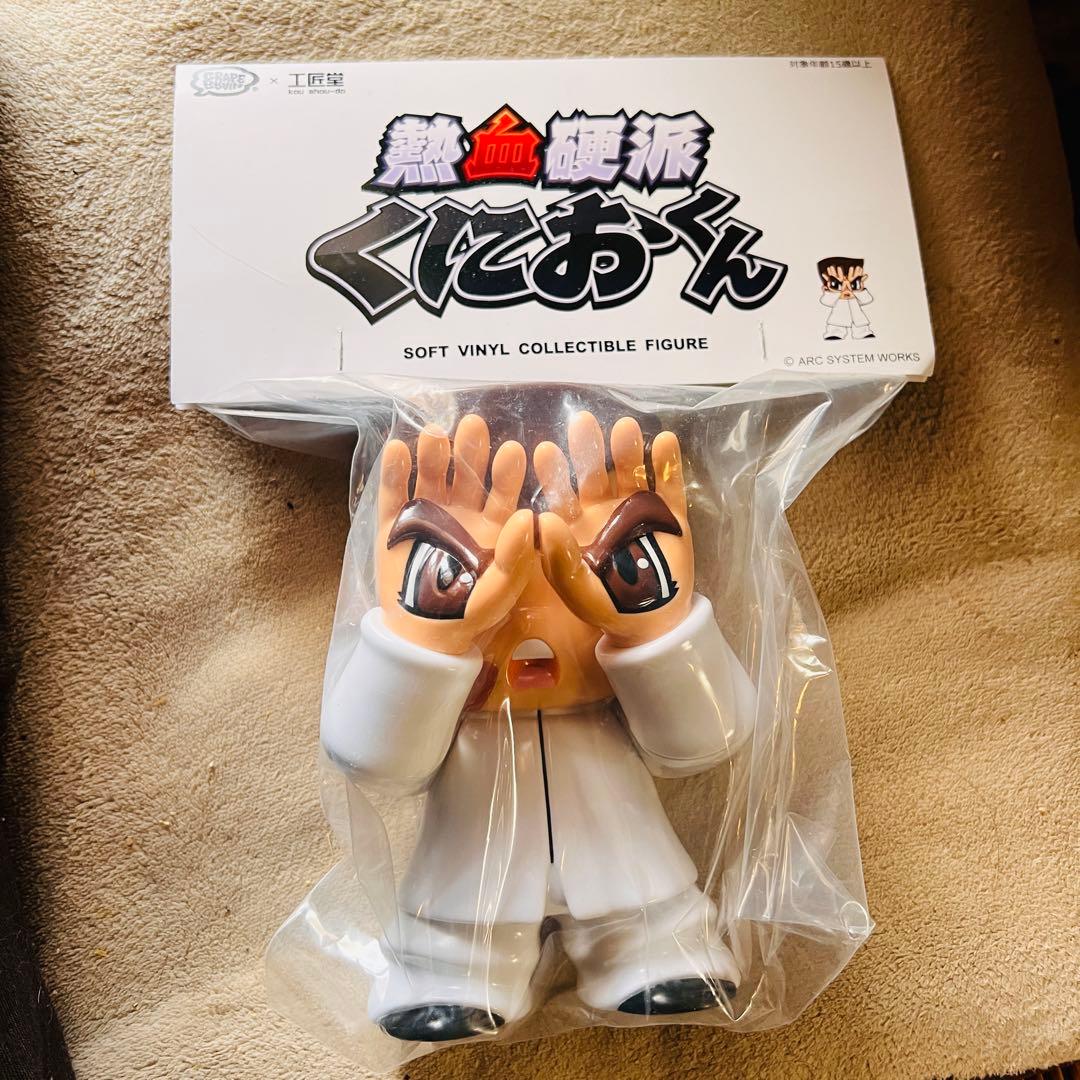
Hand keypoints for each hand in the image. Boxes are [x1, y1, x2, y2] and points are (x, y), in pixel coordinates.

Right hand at [376, 415, 534, 654]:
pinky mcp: (393, 522)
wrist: (421, 638)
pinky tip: (396, 449)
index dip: (506, 471)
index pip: (502, 491)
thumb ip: (515, 557)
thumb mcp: (499, 591)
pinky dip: (393, 470)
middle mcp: (460, 512)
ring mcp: (426, 514)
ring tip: (435, 433)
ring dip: (433, 453)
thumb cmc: (469, 616)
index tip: (510, 450)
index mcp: (491, 524)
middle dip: (470, 449)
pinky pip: (392, 491)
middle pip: (466, 473)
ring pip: (430, 475)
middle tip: (474, 425)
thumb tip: (527, 515)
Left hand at [535, 412, 693, 648]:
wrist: (654, 623)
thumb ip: (559, 560)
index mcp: (575, 524)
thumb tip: (545, 519)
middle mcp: (604, 509)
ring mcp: (638, 508)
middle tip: (582, 422)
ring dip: (627, 448)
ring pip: (631, 470)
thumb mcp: (578, 590)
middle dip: (589, 448)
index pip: (560, 492)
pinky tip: (665, 441)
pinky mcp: (671, 512)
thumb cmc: (608, 607)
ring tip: (625, 427)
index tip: (545, 450)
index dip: (553, 471)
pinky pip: (669, 483)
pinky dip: (667, 463)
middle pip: (594, 471)